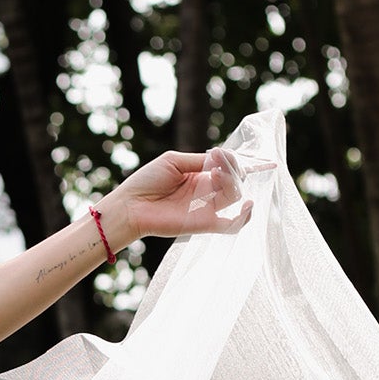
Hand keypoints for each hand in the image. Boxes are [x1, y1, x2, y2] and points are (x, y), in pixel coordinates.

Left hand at [104, 147, 249, 245]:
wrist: (130, 206)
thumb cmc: (147, 181)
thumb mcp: (174, 161)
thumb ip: (199, 160)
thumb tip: (222, 157)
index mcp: (200, 175)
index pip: (227, 166)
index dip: (233, 159)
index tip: (221, 154)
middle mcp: (206, 191)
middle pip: (234, 179)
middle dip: (232, 168)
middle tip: (217, 163)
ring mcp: (206, 208)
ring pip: (234, 195)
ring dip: (232, 181)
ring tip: (216, 174)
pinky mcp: (204, 224)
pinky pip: (231, 226)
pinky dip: (244, 218)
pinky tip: (248, 205)